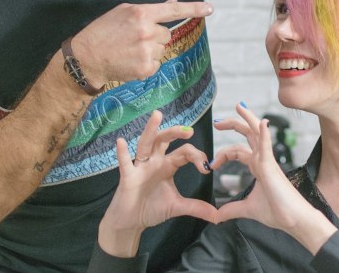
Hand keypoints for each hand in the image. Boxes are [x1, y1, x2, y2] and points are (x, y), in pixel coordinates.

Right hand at [71, 0, 213, 85]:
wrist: (87, 58)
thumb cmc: (102, 32)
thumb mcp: (122, 12)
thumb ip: (149, 10)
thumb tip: (172, 3)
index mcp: (141, 13)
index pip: (173, 10)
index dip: (194, 9)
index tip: (210, 8)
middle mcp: (147, 32)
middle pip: (167, 35)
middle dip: (155, 37)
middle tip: (135, 40)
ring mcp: (147, 51)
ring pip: (162, 50)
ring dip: (151, 51)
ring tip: (130, 51)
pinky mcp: (146, 68)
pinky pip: (157, 64)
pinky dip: (147, 64)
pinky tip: (131, 61)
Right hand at [98, 110, 215, 256]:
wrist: (131, 221)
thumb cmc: (151, 208)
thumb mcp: (177, 207)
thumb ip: (196, 207)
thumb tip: (217, 216)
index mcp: (168, 165)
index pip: (184, 152)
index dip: (197, 156)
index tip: (206, 168)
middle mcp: (155, 161)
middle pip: (165, 140)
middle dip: (176, 132)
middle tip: (189, 131)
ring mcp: (140, 167)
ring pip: (146, 144)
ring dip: (151, 130)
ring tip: (157, 115)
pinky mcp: (128, 176)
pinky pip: (125, 163)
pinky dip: (122, 153)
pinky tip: (121, 142)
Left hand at [213, 103, 335, 253]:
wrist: (293, 220)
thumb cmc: (277, 212)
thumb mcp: (247, 209)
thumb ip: (231, 209)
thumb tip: (217, 217)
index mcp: (258, 166)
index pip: (238, 151)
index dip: (223, 154)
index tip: (212, 165)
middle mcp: (262, 160)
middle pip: (248, 135)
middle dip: (233, 125)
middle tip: (218, 122)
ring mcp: (267, 161)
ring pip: (257, 133)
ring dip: (248, 118)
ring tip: (239, 106)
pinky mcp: (271, 167)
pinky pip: (267, 146)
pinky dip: (264, 134)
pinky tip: (262, 123)